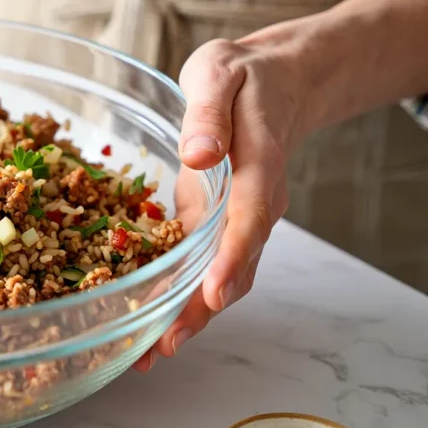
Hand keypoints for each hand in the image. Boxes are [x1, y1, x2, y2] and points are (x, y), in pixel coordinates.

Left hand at [133, 27, 314, 371]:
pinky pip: (208, 266)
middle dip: (201, 309)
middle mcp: (256, 203)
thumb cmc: (243, 78)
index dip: (230, 259)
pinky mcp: (222, 223)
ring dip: (190, 315)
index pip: (248, 219)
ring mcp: (241, 218)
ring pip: (224, 275)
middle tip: (164, 346)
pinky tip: (151, 323)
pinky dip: (184, 297)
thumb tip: (199, 154)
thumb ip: (209, 114)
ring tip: (150, 352)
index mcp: (257, 165)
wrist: (278, 82)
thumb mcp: (221, 75)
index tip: (212, 295)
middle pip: (236, 264)